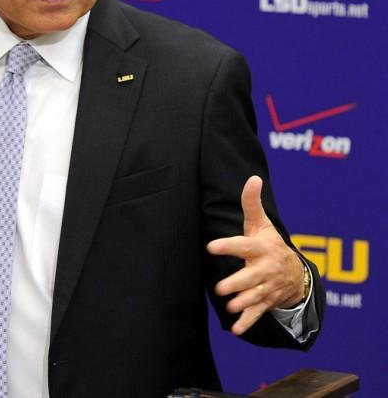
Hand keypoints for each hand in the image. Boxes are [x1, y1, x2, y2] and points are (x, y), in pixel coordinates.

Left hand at [206, 176, 303, 335]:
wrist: (296, 274)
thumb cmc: (270, 243)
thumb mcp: (263, 224)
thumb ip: (252, 203)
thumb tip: (252, 177)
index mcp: (260, 248)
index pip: (243, 245)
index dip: (228, 245)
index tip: (211, 246)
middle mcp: (264, 269)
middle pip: (250, 277)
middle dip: (237, 283)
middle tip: (221, 287)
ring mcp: (266, 287)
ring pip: (254, 297)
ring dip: (243, 302)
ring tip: (229, 306)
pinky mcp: (266, 302)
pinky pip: (257, 313)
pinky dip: (247, 322)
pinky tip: (235, 329)